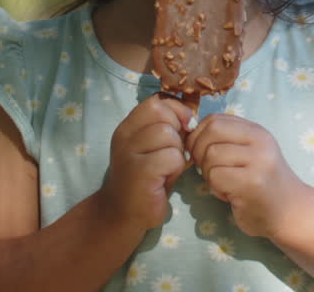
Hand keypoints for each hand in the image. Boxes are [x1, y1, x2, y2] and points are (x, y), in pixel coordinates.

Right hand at [98, 93, 193, 231]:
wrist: (122, 213)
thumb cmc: (146, 179)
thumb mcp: (153, 147)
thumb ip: (167, 127)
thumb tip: (191, 113)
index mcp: (128, 126)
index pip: (156, 100)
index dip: (176, 110)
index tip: (183, 128)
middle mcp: (124, 135)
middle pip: (162, 112)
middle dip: (177, 130)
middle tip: (173, 151)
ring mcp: (129, 152)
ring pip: (168, 135)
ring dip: (177, 152)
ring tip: (167, 167)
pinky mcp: (139, 172)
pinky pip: (172, 157)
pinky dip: (176, 168)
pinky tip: (165, 178)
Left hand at [186, 113, 308, 238]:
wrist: (291, 213)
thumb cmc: (263, 184)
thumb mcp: (250, 153)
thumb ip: (227, 140)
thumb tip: (189, 133)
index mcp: (257, 131)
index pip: (215, 119)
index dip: (198, 135)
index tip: (199, 152)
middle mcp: (259, 142)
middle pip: (211, 133)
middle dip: (198, 152)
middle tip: (205, 169)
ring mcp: (257, 161)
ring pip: (211, 156)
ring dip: (208, 174)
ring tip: (223, 184)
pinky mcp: (252, 183)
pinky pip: (216, 177)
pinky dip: (216, 188)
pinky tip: (229, 195)